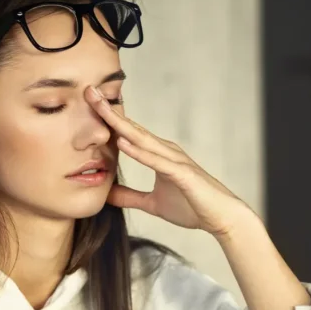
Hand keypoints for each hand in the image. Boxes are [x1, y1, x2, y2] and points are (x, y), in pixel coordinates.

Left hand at [86, 86, 254, 237]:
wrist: (222, 218)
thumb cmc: (193, 207)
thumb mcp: (153, 203)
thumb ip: (130, 197)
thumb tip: (107, 195)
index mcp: (159, 155)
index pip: (128, 134)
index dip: (108, 119)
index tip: (87, 104)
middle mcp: (166, 151)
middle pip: (132, 128)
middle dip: (109, 111)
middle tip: (88, 91)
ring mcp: (175, 161)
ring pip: (143, 139)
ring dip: (121, 124)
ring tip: (100, 109)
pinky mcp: (183, 174)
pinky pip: (157, 162)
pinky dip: (139, 152)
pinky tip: (123, 143)